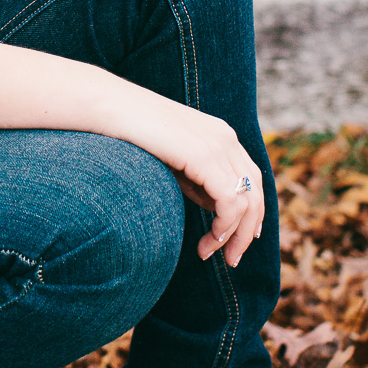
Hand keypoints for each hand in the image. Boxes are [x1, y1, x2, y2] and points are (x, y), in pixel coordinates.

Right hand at [126, 96, 265, 266]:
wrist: (111, 108)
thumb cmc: (132, 133)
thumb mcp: (174, 161)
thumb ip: (197, 180)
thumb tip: (216, 207)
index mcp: (221, 135)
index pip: (252, 178)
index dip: (253, 211)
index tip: (240, 238)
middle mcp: (226, 138)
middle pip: (256, 192)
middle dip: (247, 231)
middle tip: (232, 259)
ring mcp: (218, 146)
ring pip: (246, 202)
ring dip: (233, 236)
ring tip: (210, 254)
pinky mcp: (205, 157)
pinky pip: (230, 202)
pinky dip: (224, 227)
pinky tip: (209, 242)